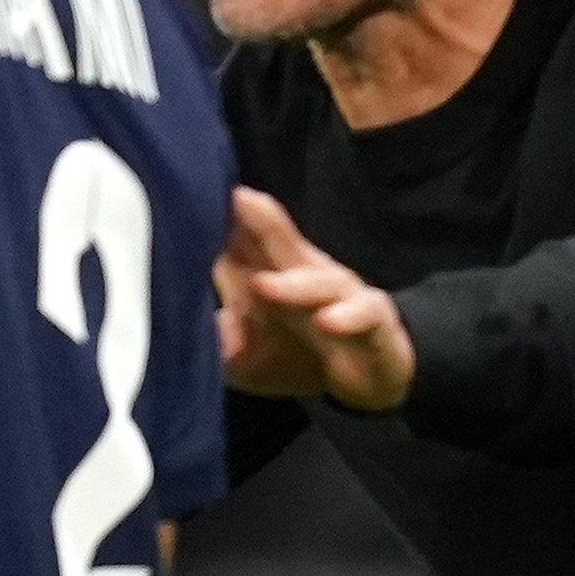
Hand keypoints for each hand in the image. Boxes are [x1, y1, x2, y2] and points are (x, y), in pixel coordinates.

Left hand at [216, 188, 414, 411]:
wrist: (369, 379)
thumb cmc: (302, 357)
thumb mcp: (250, 358)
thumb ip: (224, 339)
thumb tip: (199, 318)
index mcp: (277, 279)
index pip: (250, 244)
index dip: (230, 223)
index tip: (200, 197)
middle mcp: (310, 278)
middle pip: (284, 246)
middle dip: (262, 225)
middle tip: (235, 205)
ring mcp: (345, 295)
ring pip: (320, 283)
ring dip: (292, 285)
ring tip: (261, 285)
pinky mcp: (375, 320)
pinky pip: (365, 314)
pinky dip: (348, 316)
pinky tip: (327, 322)